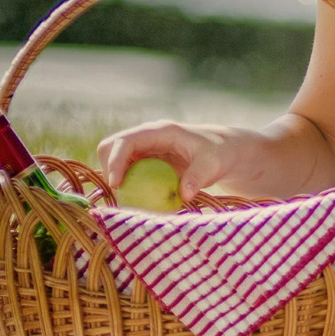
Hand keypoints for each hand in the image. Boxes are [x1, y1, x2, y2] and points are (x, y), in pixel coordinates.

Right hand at [95, 120, 240, 198]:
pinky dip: (126, 188)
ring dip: (116, 182)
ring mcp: (144, 150)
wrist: (226, 153)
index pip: (125, 141)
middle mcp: (146, 138)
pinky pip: (127, 174)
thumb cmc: (221, 154)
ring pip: (115, 163)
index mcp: (159, 131)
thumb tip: (183, 195)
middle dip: (108, 171)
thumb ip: (199, 177)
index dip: (115, 161)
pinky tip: (138, 204)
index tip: (116, 184)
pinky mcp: (145, 163)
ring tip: (130, 203)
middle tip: (121, 197)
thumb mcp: (214, 165)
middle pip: (110, 148)